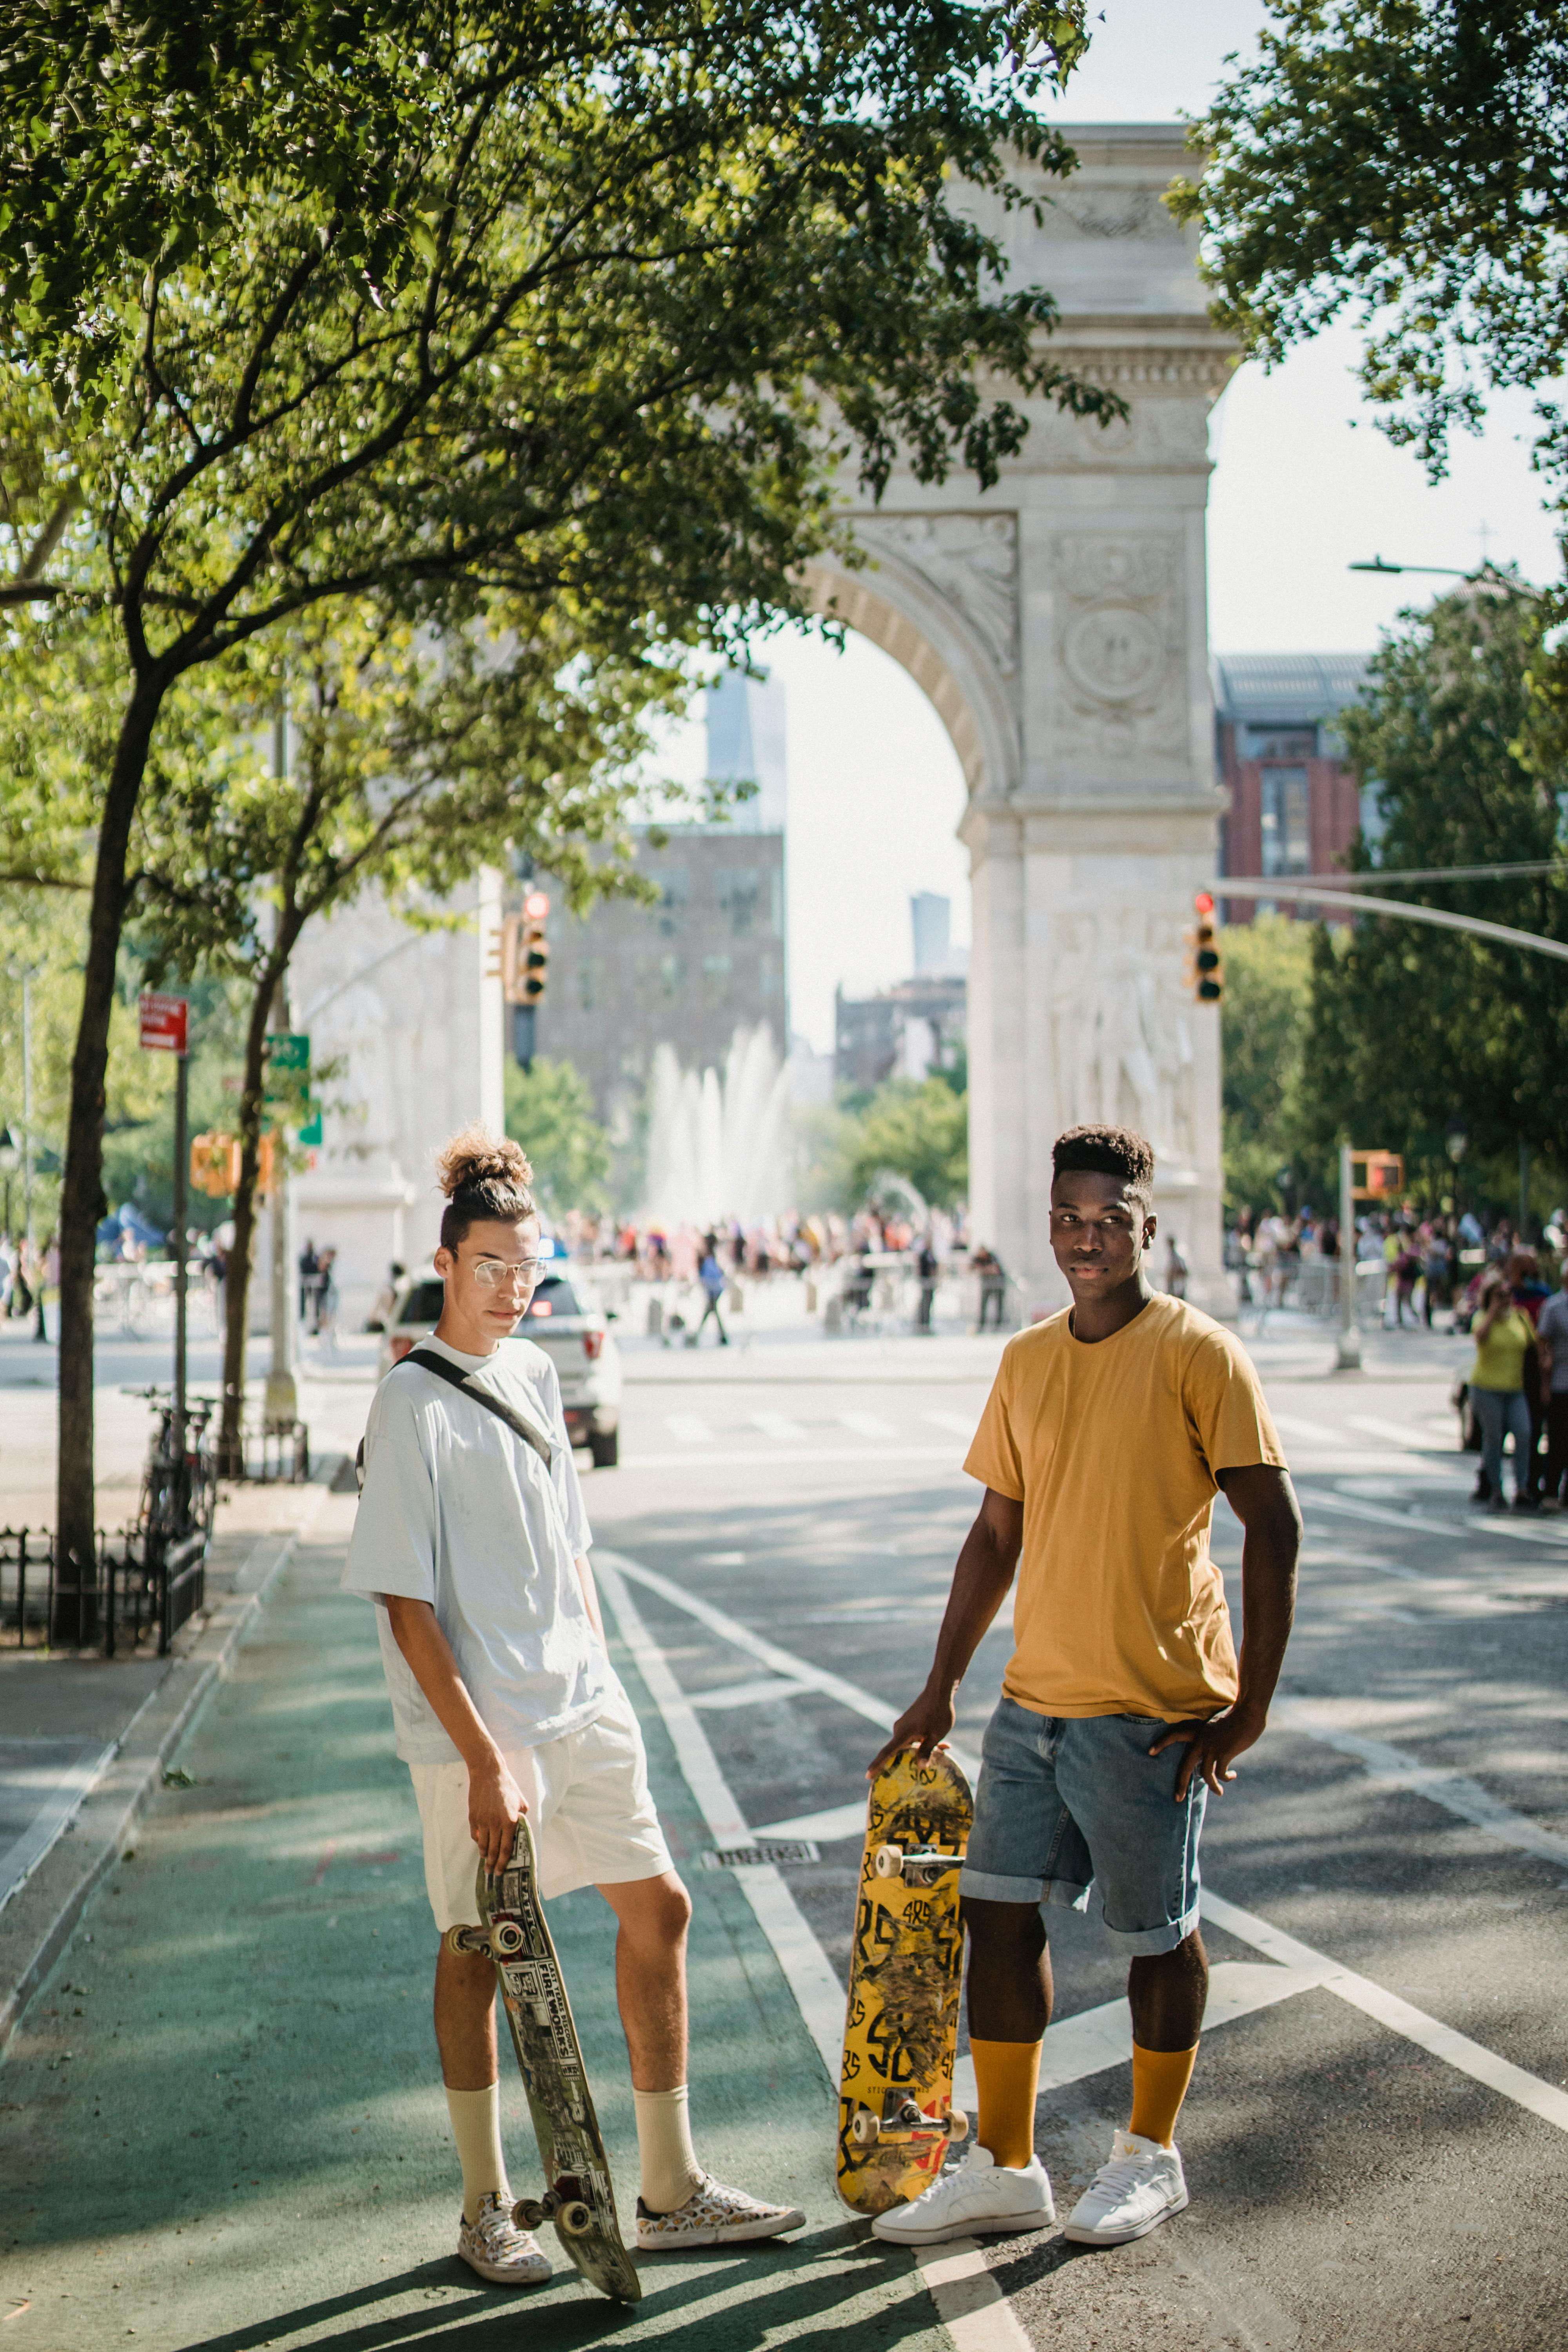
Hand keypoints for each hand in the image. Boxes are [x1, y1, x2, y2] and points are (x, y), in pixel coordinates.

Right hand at [467, 1753, 526, 1874]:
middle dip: (492, 1864)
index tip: (501, 1871)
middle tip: (491, 1872)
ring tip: (486, 1861)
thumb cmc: (507, 1787)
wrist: (488, 1773)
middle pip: (494, 1850)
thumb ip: (521, 1818)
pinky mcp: (473, 1817)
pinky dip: (478, 1842)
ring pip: (483, 1845)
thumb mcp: (521, 1802)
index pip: (506, 1848)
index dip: (503, 1862)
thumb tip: (519, 1831)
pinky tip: (481, 1845)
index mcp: (511, 1821)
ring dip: (485, 1854)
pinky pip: (475, 1835)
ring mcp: (483, 1821)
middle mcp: (496, 1824)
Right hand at [868, 1687, 954, 1777]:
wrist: (939, 1690)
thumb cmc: (939, 1713)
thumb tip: (920, 1767)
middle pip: (901, 1751)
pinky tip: (942, 1743)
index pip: (887, 1752)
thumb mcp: (935, 1735)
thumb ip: (926, 1751)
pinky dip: (925, 1741)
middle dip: (912, 1761)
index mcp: (903, 1733)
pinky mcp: (910, 1722)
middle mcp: (900, 1729)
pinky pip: (914, 1737)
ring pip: (910, 1744)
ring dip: (923, 1749)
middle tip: (924, 1770)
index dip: (877, 1765)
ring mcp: (904, 1725)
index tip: (868, 1777)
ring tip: (943, 1748)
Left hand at [1147, 1703, 1266, 1800]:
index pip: (1174, 1735)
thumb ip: (1211, 1738)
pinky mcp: (1224, 1753)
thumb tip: (1213, 1752)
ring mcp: (1211, 1747)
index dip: (1162, 1743)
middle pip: (1185, 1766)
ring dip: (1213, 1786)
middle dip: (1181, 1784)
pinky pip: (1220, 1773)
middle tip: (1178, 1798)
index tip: (1150, 1752)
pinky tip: (1231, 1776)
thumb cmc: (1236, 1716)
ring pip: (1205, 1774)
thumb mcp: (1217, 1725)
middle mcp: (1201, 1740)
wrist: (1248, 1712)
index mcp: (1197, 1730)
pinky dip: (1225, 1779)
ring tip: (1220, 1792)